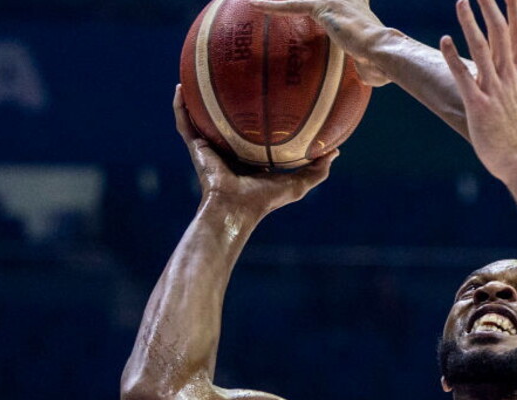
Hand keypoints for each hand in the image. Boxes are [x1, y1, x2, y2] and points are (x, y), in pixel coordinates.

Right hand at [173, 85, 335, 215]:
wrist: (236, 208)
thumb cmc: (266, 200)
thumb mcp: (298, 184)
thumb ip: (318, 170)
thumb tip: (336, 151)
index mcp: (249, 156)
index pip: (253, 132)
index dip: (258, 114)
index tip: (267, 93)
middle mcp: (228, 149)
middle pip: (227, 120)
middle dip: (228, 100)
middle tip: (233, 75)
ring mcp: (210, 147)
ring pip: (201, 117)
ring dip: (197, 97)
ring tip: (198, 74)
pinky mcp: (196, 147)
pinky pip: (184, 122)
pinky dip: (180, 106)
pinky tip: (180, 86)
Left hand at [250, 0, 391, 86]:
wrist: (383, 52)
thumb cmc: (382, 64)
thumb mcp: (374, 66)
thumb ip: (366, 68)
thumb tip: (367, 77)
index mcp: (362, 12)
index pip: (350, 2)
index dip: (346, 3)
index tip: (339, 5)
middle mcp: (349, 1)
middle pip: (322, 0)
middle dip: (312, 2)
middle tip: (307, 5)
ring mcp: (336, 1)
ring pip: (304, 0)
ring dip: (284, 2)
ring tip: (262, 1)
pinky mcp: (323, 6)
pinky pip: (293, 5)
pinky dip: (274, 6)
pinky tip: (255, 4)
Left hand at [440, 0, 516, 181]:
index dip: (513, 7)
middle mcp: (510, 77)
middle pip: (501, 33)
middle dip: (491, 6)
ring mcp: (495, 91)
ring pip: (483, 49)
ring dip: (471, 23)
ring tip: (461, 1)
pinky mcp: (479, 106)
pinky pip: (464, 77)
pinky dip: (454, 57)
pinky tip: (444, 39)